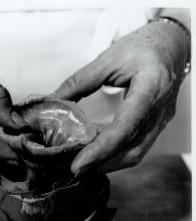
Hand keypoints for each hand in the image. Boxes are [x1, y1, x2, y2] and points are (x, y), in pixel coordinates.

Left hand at [53, 19, 189, 174]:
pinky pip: (134, 147)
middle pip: (131, 151)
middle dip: (100, 165)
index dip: (100, 150)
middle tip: (72, 170)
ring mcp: (160, 121)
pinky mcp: (155, 126)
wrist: (173, 46)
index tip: (77, 165)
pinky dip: (112, 153)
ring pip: (134, 154)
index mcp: (150, 89)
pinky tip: (94, 151)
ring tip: (80, 163)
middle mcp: (159, 112)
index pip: (125, 128)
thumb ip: (80, 81)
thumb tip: (53, 101)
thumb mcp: (109, 58)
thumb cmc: (144, 46)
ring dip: (106, 163)